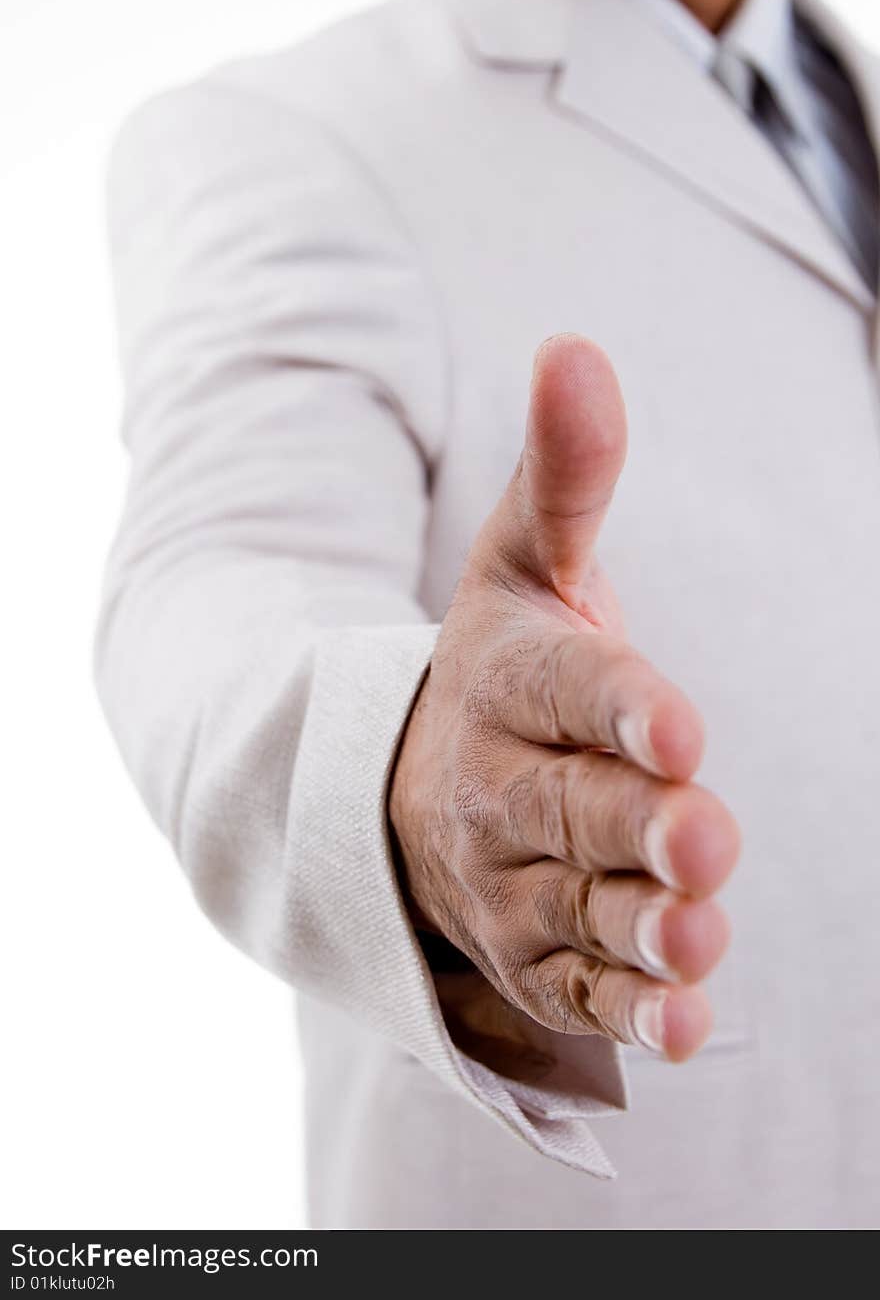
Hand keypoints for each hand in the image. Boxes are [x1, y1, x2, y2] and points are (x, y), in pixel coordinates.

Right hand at [390, 335, 739, 1059]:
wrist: (408, 788)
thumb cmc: (499, 667)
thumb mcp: (519, 564)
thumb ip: (566, 473)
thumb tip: (575, 345)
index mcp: (507, 680)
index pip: (564, 689)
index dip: (619, 704)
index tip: (676, 719)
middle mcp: (499, 784)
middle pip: (574, 808)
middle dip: (639, 825)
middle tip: (702, 832)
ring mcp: (512, 877)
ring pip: (581, 907)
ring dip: (642, 927)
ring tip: (697, 937)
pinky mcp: (532, 951)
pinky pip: (577, 985)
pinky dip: (627, 1011)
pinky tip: (684, 1022)